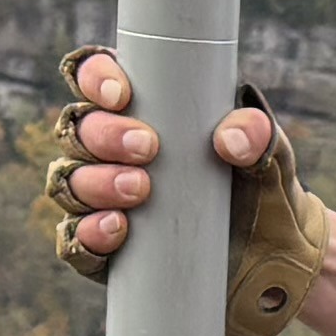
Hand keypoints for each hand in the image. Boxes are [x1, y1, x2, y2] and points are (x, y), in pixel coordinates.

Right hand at [46, 46, 279, 270]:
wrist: (268, 259)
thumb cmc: (257, 188)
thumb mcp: (267, 155)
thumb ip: (257, 136)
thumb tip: (231, 139)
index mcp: (141, 110)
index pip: (95, 76)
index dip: (94, 75)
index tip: (120, 94)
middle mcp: (109, 151)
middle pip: (78, 128)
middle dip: (104, 135)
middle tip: (147, 148)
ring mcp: (101, 199)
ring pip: (68, 181)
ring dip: (96, 182)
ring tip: (139, 189)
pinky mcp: (102, 247)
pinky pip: (74, 240)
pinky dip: (87, 233)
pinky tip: (116, 228)